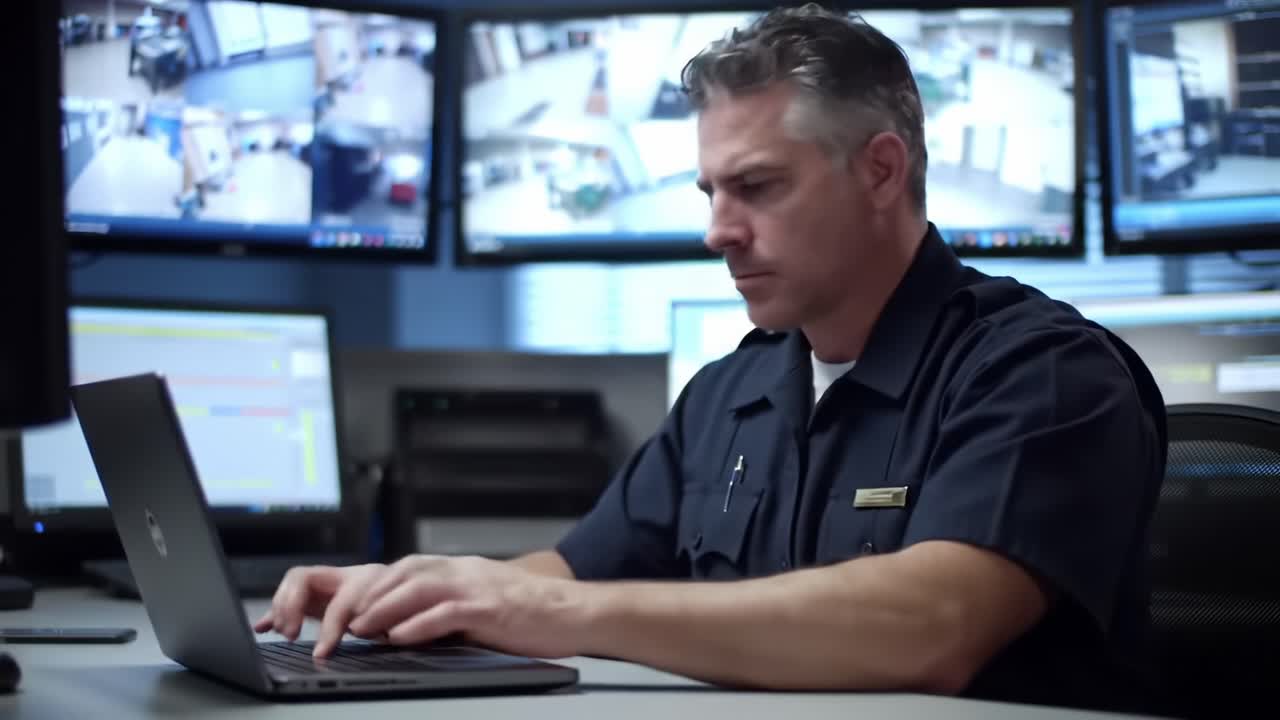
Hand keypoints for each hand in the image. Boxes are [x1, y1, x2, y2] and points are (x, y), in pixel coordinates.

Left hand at [257, 555, 586, 658]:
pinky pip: (448, 613)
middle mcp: (460, 571)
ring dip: (383, 608)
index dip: (366, 588)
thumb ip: (438, 609)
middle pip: (400, 574)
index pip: (399, 570)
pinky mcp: (490, 608)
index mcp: (454, 570)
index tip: (342, 608)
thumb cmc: (525, 613)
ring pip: (418, 587)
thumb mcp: (474, 605)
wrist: (571, 611)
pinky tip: (399, 636)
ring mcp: (475, 587)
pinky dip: (420, 624)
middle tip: (336, 622)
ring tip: (357, 627)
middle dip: (364, 597)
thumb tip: (396, 628)